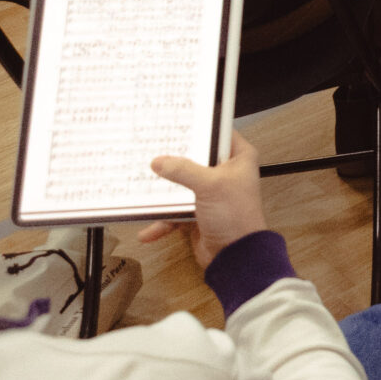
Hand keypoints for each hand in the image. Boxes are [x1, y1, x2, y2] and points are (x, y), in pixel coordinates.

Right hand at [139, 132, 268, 271]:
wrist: (235, 257)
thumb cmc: (235, 216)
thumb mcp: (210, 185)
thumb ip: (183, 170)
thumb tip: (159, 161)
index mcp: (239, 158)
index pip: (218, 133)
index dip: (200, 127)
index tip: (177, 122)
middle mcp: (226, 172)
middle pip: (194, 159)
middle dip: (173, 161)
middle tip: (151, 153)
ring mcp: (211, 193)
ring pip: (182, 185)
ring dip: (163, 193)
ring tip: (142, 190)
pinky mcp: (199, 213)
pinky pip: (176, 211)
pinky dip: (163, 220)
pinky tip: (149, 229)